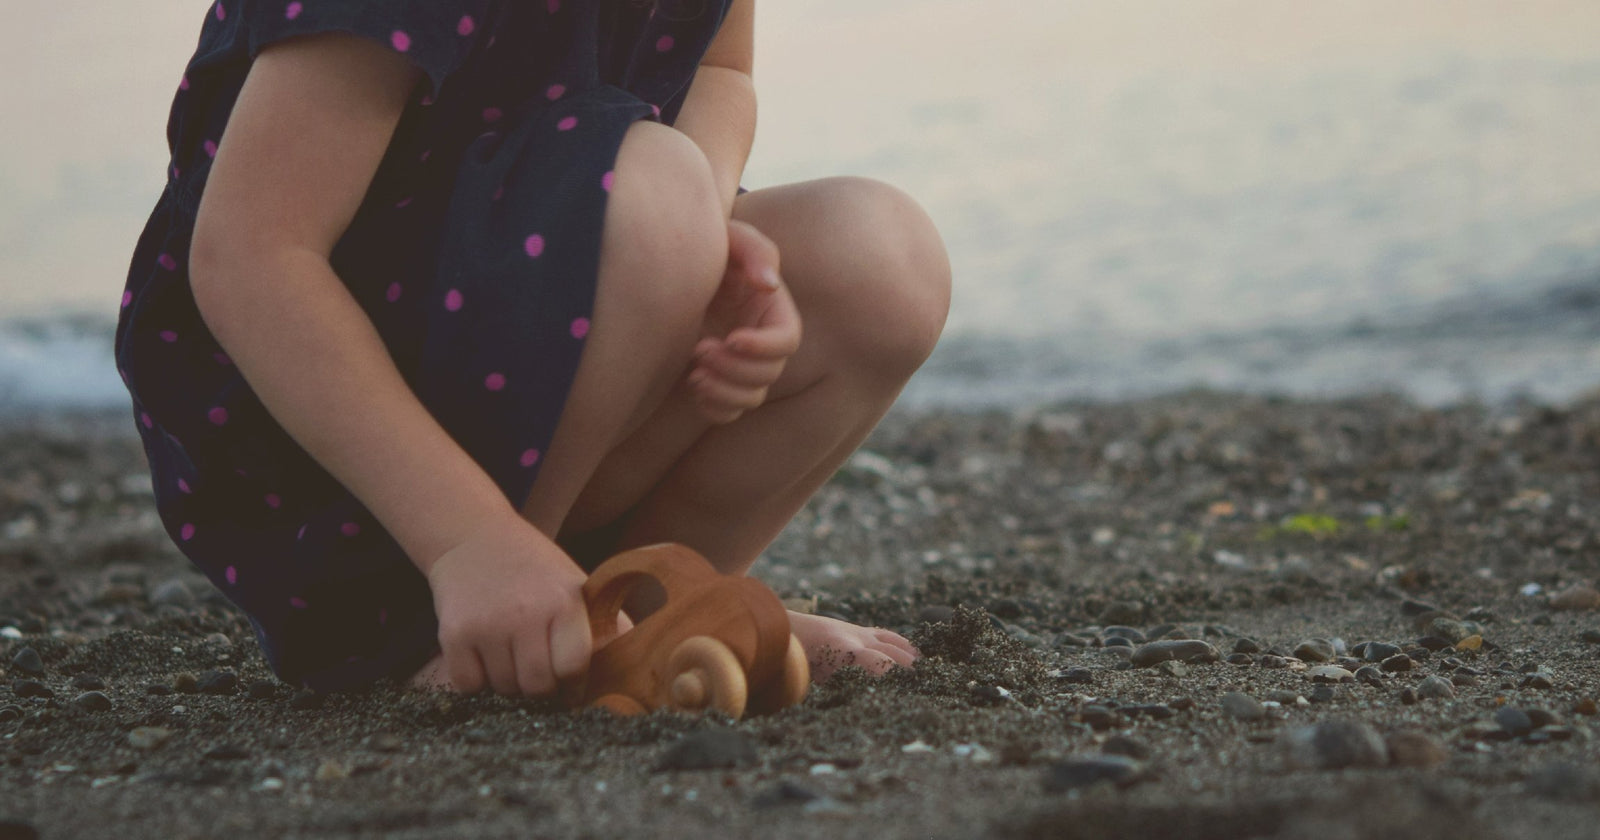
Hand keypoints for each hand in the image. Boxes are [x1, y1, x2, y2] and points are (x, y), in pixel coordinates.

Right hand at [425, 510, 593, 696]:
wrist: (473, 538)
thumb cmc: (534, 569)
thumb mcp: (576, 586)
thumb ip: (605, 625)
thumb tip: (632, 668)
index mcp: (564, 602)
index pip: (573, 668)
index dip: (574, 685)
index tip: (570, 685)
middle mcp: (526, 613)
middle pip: (537, 686)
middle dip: (541, 691)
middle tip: (539, 676)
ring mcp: (487, 625)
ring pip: (503, 689)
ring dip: (508, 685)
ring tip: (512, 658)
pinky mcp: (454, 634)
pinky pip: (469, 685)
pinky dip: (477, 682)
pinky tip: (485, 658)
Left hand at [690, 219, 801, 423]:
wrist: (665, 267)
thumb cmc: (704, 247)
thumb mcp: (731, 237)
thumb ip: (755, 251)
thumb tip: (769, 286)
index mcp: (771, 309)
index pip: (788, 340)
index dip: (765, 346)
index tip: (731, 337)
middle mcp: (760, 340)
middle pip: (770, 374)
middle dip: (736, 368)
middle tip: (701, 349)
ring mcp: (739, 365)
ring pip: (751, 398)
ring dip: (725, 392)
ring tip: (694, 373)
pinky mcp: (717, 382)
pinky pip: (728, 413)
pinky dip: (713, 408)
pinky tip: (692, 384)